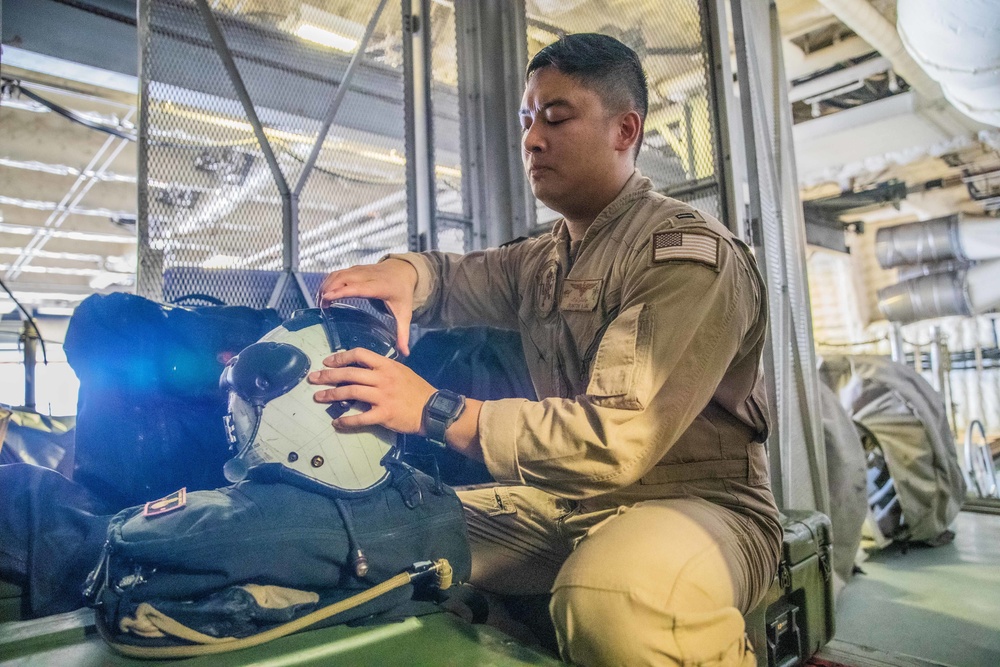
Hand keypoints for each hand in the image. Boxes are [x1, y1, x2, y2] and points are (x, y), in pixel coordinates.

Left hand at [308, 347, 434, 433]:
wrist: (432, 410)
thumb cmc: (416, 390)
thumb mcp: (401, 371)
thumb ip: (383, 368)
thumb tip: (362, 366)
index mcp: (387, 365)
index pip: (359, 354)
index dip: (341, 357)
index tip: (328, 362)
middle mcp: (383, 378)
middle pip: (350, 373)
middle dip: (328, 375)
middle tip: (314, 378)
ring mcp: (383, 397)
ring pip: (351, 393)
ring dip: (332, 395)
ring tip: (318, 397)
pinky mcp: (384, 414)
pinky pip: (360, 418)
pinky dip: (346, 421)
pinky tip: (336, 422)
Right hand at [318, 259, 418, 355]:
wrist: (404, 271)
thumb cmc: (402, 293)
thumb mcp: (404, 314)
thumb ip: (403, 334)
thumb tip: (405, 353)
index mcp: (380, 287)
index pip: (359, 288)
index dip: (342, 291)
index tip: (327, 297)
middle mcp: (369, 276)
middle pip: (344, 279)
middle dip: (329, 290)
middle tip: (321, 306)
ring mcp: (360, 270)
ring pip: (338, 274)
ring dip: (327, 286)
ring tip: (321, 302)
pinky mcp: (355, 269)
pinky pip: (338, 273)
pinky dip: (328, 282)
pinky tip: (324, 294)